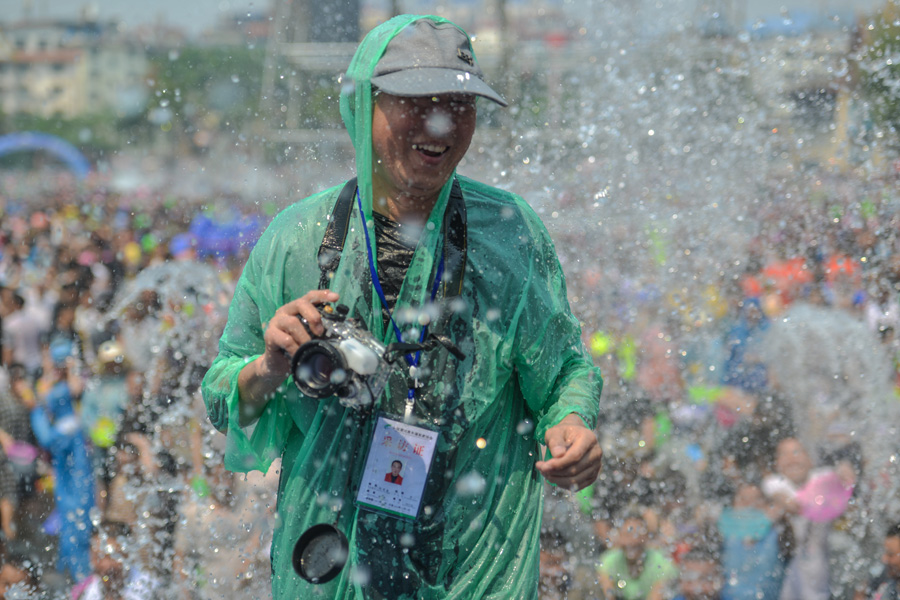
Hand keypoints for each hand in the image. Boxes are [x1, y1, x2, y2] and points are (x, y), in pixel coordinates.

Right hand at [238, 290, 339, 418]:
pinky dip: (296, 348)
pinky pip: (285, 340)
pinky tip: (299, 354)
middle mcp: (286, 311)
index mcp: (297, 309)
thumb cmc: (297, 347)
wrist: (278, 364)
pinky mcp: (270, 335)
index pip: (310, 296)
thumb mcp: (311, 336)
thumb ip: (323, 329)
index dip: (322, 295)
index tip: (336, 298)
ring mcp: (276, 322)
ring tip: (309, 347)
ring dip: (305, 337)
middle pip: (300, 303)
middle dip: (314, 316)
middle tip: (320, 331)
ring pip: (292, 323)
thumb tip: (346, 325)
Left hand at [535, 413, 601, 490]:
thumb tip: (558, 455)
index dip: (558, 464)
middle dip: (555, 472)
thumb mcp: (555, 432)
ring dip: (557, 480)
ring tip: (545, 473)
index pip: (575, 456)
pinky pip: (578, 485)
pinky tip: (554, 478)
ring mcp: (597, 465)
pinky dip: (563, 484)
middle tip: (541, 469)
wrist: (573, 436)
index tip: (543, 466)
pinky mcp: (593, 475)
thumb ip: (555, 442)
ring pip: (576, 480)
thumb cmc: (563, 433)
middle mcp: (596, 452)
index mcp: (589, 438)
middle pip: (575, 469)